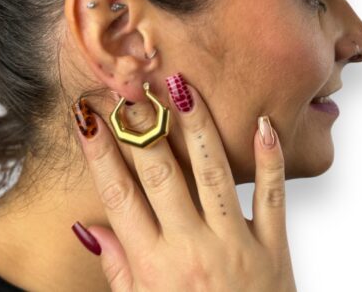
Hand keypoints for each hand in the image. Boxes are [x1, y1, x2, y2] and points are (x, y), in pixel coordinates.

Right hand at [71, 76, 296, 291]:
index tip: (89, 119)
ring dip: (197, 128)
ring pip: (213, 174)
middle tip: (134, 90)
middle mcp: (191, 251)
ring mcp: (235, 246)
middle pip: (161, 175)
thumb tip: (88, 229)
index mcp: (154, 267)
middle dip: (144, 128)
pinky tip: (263, 125)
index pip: (118, 197)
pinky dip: (270, 160)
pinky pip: (272, 197)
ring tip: (182, 90)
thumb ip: (118, 271)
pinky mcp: (273, 247)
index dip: (100, 155)